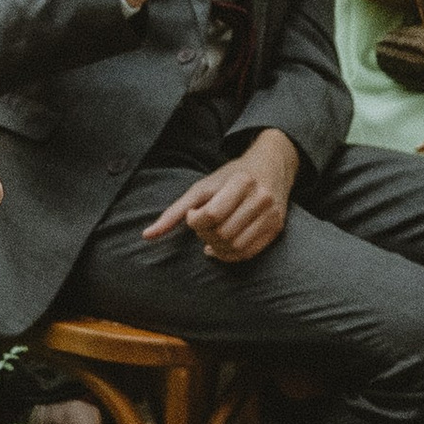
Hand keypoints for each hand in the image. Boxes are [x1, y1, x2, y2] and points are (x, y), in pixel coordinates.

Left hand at [144, 130, 296, 263]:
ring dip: (216, 247)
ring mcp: (271, 214)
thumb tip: (146, 236)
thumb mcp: (202, 186)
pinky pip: (248, 253)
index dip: (196, 221)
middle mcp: (261, 198)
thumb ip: (175, 212)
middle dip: (205, 235)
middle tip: (202, 227)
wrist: (271, 167)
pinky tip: (220, 248)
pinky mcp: (276, 229)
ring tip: (211, 236)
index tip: (194, 215)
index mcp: (241, 181)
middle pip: (223, 233)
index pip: (212, 215)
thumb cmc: (230, 176)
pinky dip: (229, 255)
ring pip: (235, 246)